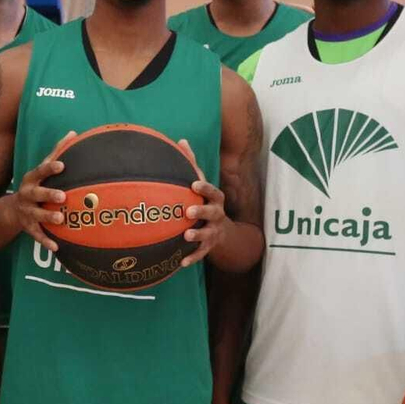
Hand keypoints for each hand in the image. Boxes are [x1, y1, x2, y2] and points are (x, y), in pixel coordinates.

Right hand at [3, 131, 73, 251]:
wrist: (11, 210)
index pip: (40, 171)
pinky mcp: (28, 227)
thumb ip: (56, 152)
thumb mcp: (41, 171)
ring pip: (36, 215)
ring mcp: (26, 212)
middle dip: (48, 194)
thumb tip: (74, 133)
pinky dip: (46, 241)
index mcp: (31, 179)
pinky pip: (37, 235)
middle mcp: (26, 195)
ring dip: (48, 217)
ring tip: (61, 218)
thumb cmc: (35, 185)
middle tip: (63, 196)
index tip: (62, 165)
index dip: (50, 168)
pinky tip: (56, 247)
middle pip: (36, 194)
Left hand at [176, 139, 229, 266]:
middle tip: (188, 212)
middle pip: (212, 212)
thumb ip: (192, 164)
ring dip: (197, 236)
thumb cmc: (205, 202)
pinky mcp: (209, 246)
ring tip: (186, 236)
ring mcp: (214, 232)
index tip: (193, 185)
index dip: (204, 188)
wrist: (224, 231)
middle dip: (202, 212)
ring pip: (208, 234)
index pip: (213, 191)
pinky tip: (181, 263)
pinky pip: (202, 254)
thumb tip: (182, 140)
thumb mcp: (201, 185)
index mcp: (214, 199)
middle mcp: (217, 215)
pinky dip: (192, 258)